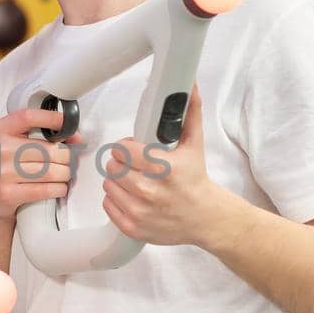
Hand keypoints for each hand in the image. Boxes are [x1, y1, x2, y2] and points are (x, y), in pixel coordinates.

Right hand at [0, 108, 80, 224]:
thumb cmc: (11, 167)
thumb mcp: (18, 144)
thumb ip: (42, 136)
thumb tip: (76, 138)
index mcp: (2, 130)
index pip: (28, 117)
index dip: (52, 119)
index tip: (69, 125)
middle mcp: (0, 149)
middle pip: (49, 150)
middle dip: (66, 158)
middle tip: (65, 163)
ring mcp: (2, 172)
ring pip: (51, 171)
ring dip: (64, 175)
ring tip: (61, 176)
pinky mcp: (8, 194)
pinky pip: (46, 190)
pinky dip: (59, 189)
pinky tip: (57, 188)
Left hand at [102, 85, 230, 248]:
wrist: (205, 218)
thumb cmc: (196, 179)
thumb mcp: (195, 144)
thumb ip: (190, 112)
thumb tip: (189, 84)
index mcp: (164, 168)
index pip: (122, 149)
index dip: (126, 146)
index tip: (135, 148)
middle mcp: (150, 192)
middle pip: (112, 166)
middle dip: (121, 162)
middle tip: (135, 164)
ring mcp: (140, 212)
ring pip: (108, 185)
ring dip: (117, 180)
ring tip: (134, 179)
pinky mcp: (132, 228)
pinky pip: (108, 205)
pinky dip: (116, 199)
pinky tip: (132, 196)